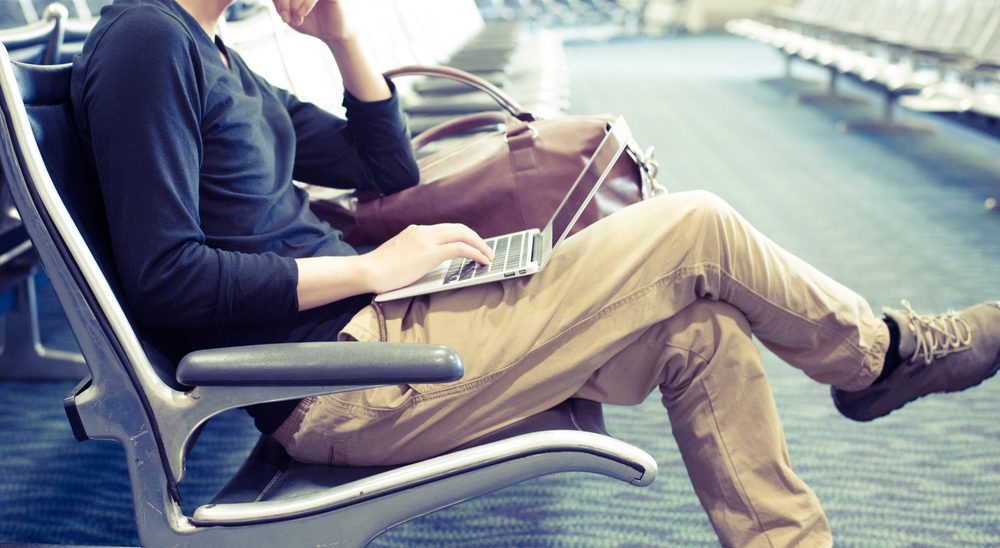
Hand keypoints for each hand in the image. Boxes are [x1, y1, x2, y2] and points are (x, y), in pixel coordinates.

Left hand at [272, 0, 354, 43]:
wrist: (334, 35)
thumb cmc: (314, 24)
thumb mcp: (291, 15)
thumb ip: (280, 4)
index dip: (279, 1)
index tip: (283, 17)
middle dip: (284, 2)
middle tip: (286, 18)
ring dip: (293, 4)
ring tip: (297, 19)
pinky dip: (305, 3)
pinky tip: (303, 14)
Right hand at [360, 224, 494, 293]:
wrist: (367, 271)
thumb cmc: (379, 270)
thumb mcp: (400, 256)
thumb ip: (415, 254)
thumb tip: (430, 263)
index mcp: (416, 231)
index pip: (447, 229)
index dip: (464, 236)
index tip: (473, 246)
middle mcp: (423, 231)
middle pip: (459, 228)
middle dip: (476, 239)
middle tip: (487, 251)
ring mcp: (427, 240)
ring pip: (463, 234)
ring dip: (480, 245)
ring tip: (488, 257)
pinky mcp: (430, 253)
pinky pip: (460, 248)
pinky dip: (475, 253)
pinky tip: (481, 261)